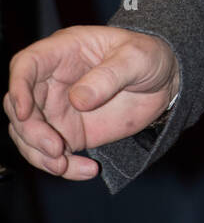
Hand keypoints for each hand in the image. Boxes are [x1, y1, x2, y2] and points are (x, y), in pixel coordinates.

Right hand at [4, 26, 179, 180]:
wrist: (166, 82)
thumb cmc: (148, 56)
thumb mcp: (136, 58)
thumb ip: (108, 76)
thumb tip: (77, 100)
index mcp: (63, 52)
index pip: (26, 64)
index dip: (18, 87)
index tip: (25, 112)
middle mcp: (52, 81)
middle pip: (20, 106)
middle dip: (30, 132)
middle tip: (56, 149)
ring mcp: (57, 109)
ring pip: (27, 134)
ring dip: (39, 155)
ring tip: (65, 165)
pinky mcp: (69, 132)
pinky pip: (52, 154)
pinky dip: (63, 168)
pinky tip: (86, 170)